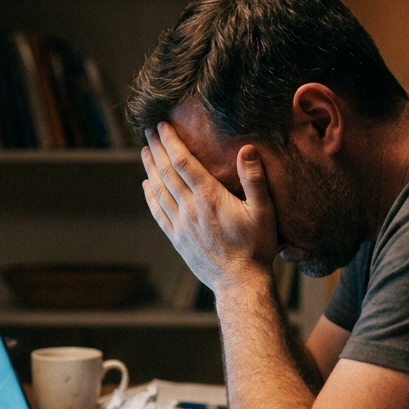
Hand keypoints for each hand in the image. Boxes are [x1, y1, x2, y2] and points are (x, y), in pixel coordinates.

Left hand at [142, 122, 277, 291]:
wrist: (240, 283)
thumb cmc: (256, 247)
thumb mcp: (264, 212)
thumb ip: (255, 180)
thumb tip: (247, 149)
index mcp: (210, 198)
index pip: (183, 162)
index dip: (171, 141)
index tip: (162, 125)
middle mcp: (190, 209)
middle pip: (167, 172)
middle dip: (157, 149)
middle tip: (148, 131)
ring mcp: (181, 225)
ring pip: (159, 190)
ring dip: (150, 168)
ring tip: (144, 151)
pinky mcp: (177, 239)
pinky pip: (158, 212)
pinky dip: (150, 195)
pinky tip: (146, 184)